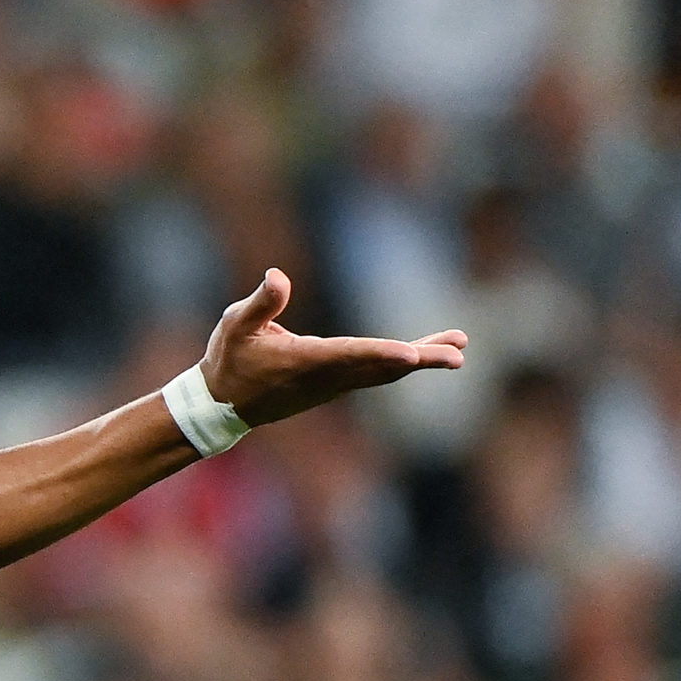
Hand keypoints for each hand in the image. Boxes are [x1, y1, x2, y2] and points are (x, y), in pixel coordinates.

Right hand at [200, 268, 466, 426]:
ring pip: (384, 371)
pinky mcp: (335, 384)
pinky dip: (402, 362)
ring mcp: (334, 384)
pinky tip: (422, 353)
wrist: (223, 405)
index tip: (413, 355)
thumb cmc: (229, 360)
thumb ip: (260, 303)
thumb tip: (277, 276)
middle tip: (457, 354)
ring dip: (421, 358)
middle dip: (421, 358)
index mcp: (304, 360)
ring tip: (457, 347)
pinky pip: (376, 374)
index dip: (381, 353)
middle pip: (381, 367)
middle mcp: (326, 376)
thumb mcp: (235, 325)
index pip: (349, 355)